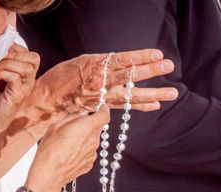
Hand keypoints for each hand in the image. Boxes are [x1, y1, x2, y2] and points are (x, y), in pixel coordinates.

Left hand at [0, 44, 39, 145]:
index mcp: (24, 76)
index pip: (30, 54)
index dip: (14, 48)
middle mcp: (28, 82)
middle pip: (33, 58)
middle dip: (13, 53)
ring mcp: (24, 89)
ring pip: (25, 67)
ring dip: (5, 63)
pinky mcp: (17, 96)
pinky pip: (14, 77)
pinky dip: (0, 73)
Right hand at [26, 106, 110, 191]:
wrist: (49, 174)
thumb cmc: (50, 150)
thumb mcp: (55, 126)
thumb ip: (72, 118)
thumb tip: (81, 115)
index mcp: (87, 128)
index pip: (104, 116)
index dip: (104, 110)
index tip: (102, 107)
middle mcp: (94, 141)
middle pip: (97, 129)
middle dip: (88, 126)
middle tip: (73, 127)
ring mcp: (93, 154)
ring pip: (92, 141)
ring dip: (84, 139)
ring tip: (67, 143)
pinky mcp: (90, 164)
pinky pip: (88, 152)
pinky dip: (82, 150)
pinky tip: (69, 154)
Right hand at [32, 49, 177, 115]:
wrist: (47, 100)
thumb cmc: (62, 77)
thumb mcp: (81, 62)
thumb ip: (103, 63)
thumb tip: (122, 62)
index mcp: (95, 66)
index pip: (122, 60)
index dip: (141, 57)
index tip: (157, 54)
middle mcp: (101, 82)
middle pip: (130, 76)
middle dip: (151, 70)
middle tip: (169, 66)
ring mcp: (104, 97)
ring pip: (132, 95)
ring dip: (154, 93)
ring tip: (172, 93)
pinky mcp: (104, 108)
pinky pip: (126, 107)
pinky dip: (141, 106)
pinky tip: (156, 105)